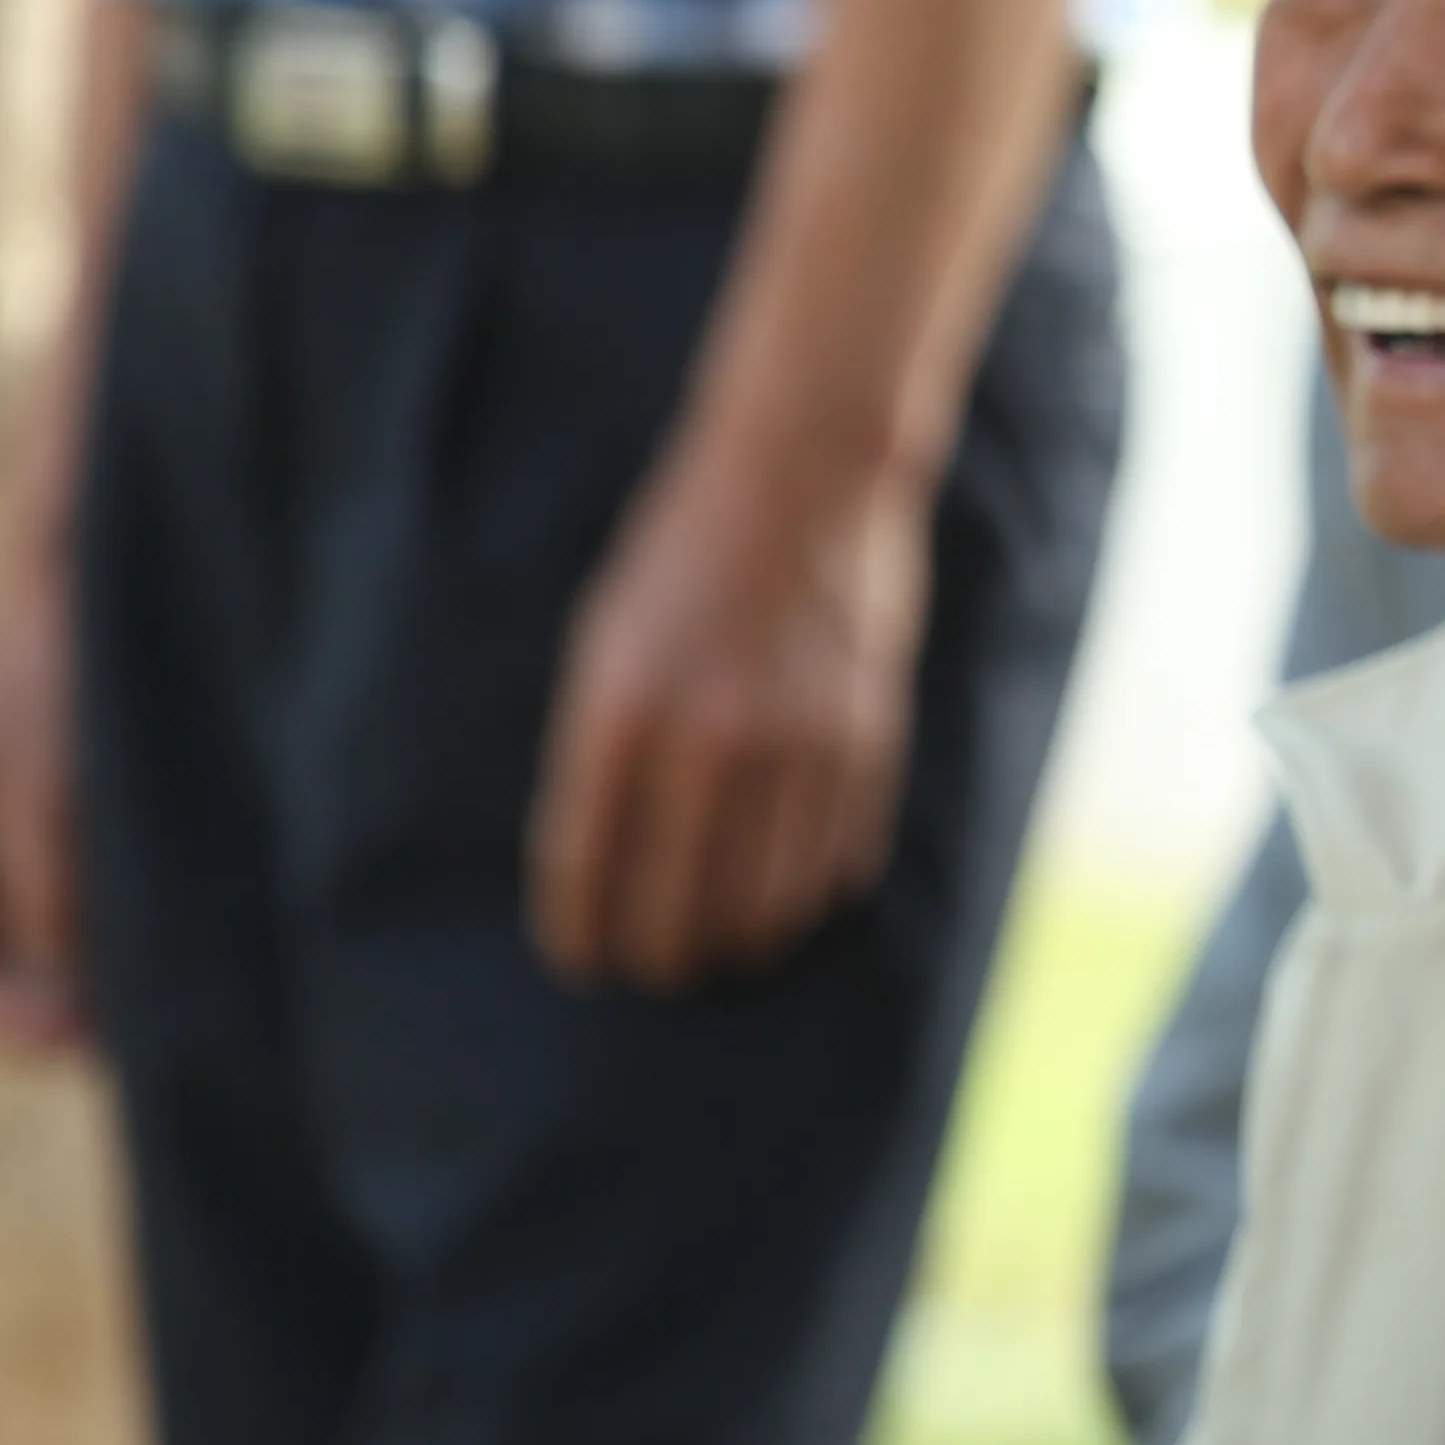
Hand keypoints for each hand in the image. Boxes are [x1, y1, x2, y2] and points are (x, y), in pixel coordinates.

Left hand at [528, 420, 929, 993]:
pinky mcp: (866, 740)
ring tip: (723, 947)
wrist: (804, 473)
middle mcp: (706, 739)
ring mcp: (796, 745)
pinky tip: (789, 895)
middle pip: (677, 910)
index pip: (586, 868)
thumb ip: (601, 752)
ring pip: (764, 905)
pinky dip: (809, 892)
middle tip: (652, 971)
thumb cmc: (684, 558)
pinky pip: (836, 861)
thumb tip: (605, 867)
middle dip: (657, 959)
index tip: (580, 963)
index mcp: (619, 710)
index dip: (579, 933)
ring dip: (738, 941)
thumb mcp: (606, 643)